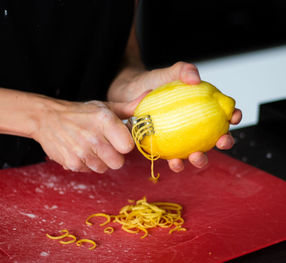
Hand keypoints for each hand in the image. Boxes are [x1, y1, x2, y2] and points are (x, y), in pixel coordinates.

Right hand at [31, 95, 145, 172]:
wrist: (46, 118)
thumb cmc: (79, 113)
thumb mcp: (104, 107)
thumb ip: (129, 107)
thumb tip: (149, 97)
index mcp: (104, 121)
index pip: (128, 146)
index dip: (125, 144)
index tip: (119, 139)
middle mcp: (94, 138)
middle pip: (118, 162)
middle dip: (114, 156)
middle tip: (104, 145)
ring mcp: (82, 152)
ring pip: (104, 168)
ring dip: (100, 160)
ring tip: (90, 146)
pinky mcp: (72, 163)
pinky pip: (89, 171)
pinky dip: (86, 164)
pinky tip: (80, 151)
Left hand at [109, 61, 241, 172]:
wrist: (128, 95)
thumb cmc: (151, 83)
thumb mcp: (168, 73)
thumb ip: (183, 70)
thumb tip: (196, 79)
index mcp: (201, 107)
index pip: (224, 111)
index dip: (234, 116)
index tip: (234, 117)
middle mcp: (194, 125)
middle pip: (216, 136)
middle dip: (224, 142)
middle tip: (221, 142)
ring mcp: (180, 138)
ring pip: (196, 152)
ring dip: (201, 159)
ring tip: (195, 156)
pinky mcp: (166, 148)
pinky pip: (173, 158)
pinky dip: (176, 163)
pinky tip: (173, 162)